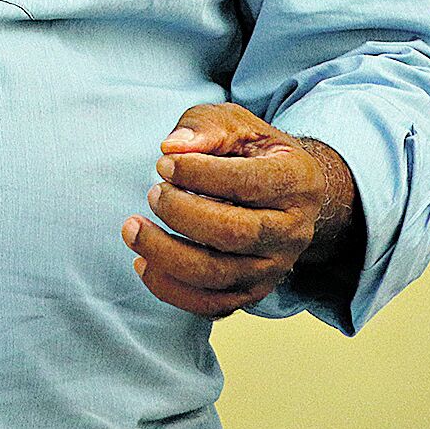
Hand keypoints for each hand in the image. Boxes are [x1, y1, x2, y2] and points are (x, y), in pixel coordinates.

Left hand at [121, 101, 358, 317]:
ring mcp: (274, 267)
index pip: (248, 184)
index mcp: (296, 181)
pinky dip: (171, 289)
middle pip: (234, 234)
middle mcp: (292, 231)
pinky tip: (142, 263)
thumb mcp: (236, 123)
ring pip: (219, 276)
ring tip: (132, 228)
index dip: (200, 175)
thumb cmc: (252, 151)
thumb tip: (172, 147)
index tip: (163, 164)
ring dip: (166, 254)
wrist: (283, 190)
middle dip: (181, 215)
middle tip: (152, 194)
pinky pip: (211, 305)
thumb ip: (205, 127)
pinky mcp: (252, 291)